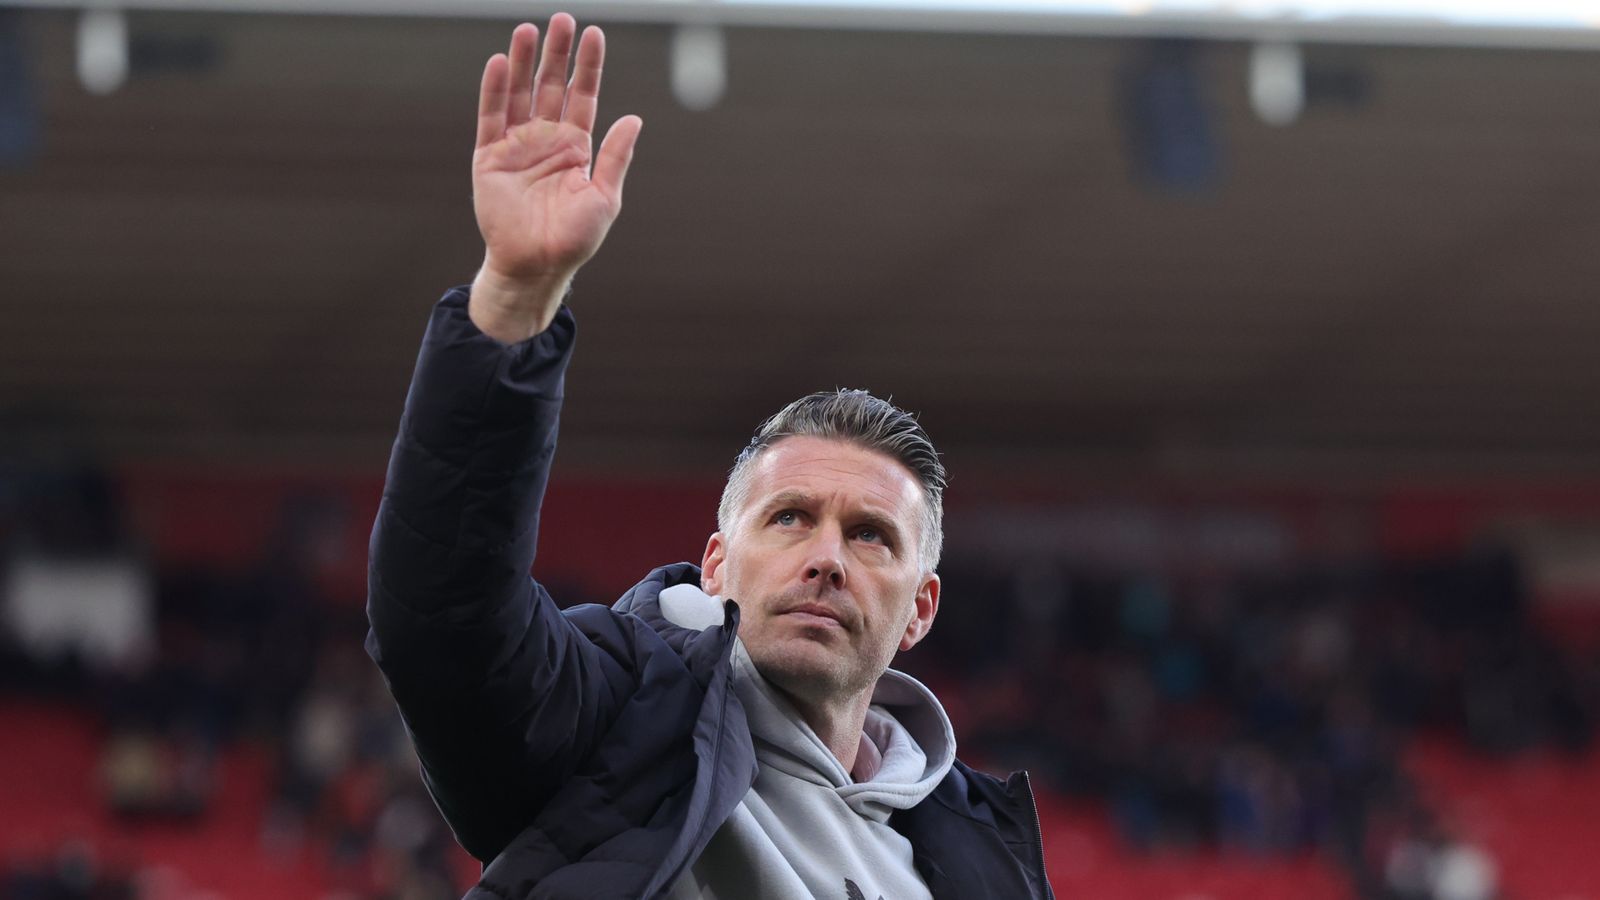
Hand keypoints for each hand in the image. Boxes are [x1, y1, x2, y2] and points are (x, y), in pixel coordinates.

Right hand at [469, 15, 641, 341]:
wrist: (536, 266)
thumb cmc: (573, 240)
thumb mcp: (604, 198)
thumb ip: (616, 157)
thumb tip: (634, 118)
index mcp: (575, 147)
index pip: (583, 96)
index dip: (588, 67)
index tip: (594, 34)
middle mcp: (545, 140)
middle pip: (551, 86)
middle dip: (556, 54)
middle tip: (562, 20)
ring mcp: (516, 146)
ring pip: (520, 94)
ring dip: (525, 63)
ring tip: (529, 30)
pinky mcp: (489, 158)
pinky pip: (492, 117)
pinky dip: (496, 90)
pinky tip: (502, 62)